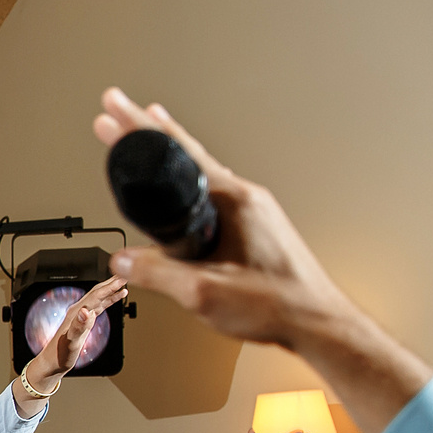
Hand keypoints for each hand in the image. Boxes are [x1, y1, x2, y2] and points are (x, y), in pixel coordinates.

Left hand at [30, 276, 128, 378]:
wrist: (53, 362)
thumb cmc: (60, 354)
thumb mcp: (71, 342)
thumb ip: (78, 326)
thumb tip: (85, 312)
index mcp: (76, 313)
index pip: (96, 295)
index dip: (110, 286)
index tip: (122, 279)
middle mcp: (78, 311)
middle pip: (98, 291)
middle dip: (112, 282)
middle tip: (126, 273)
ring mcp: (82, 315)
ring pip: (100, 297)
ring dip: (112, 288)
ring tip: (124, 281)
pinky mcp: (85, 321)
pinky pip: (100, 305)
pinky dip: (110, 299)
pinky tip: (117, 296)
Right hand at [93, 93, 360, 348]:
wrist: (316, 322)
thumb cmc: (278, 303)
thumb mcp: (204, 292)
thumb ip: (157, 274)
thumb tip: (123, 260)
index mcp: (234, 202)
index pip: (177, 154)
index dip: (139, 131)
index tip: (115, 111)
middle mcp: (245, 198)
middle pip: (186, 153)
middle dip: (146, 131)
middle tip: (116, 112)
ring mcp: (251, 210)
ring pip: (200, 170)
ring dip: (169, 151)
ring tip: (146, 130)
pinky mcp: (253, 226)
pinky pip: (211, 191)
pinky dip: (187, 177)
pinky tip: (180, 184)